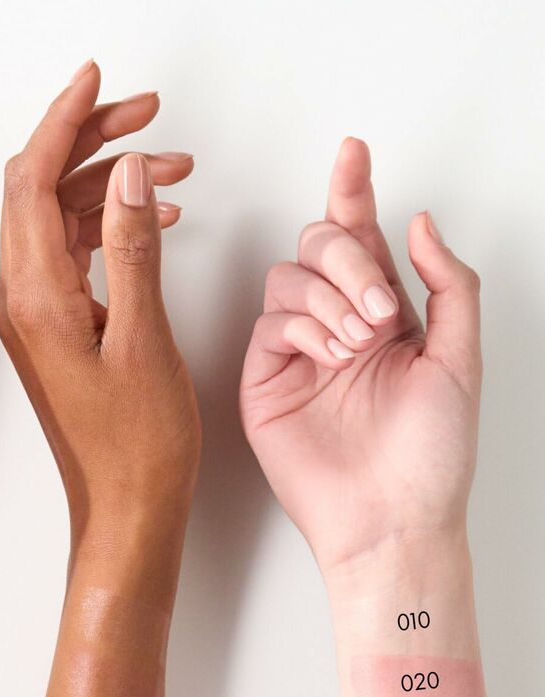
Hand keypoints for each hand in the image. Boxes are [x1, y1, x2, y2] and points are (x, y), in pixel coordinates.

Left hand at [0, 60, 199, 547]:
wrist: (123, 510)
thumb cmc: (135, 448)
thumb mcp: (144, 341)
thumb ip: (132, 252)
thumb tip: (125, 175)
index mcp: (34, 301)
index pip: (30, 184)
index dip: (62, 122)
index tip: (96, 79)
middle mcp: (22, 303)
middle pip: (37, 191)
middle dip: (88, 140)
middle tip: (146, 113)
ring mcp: (35, 318)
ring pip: (57, 220)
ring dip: (106, 182)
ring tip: (170, 163)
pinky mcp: (55, 332)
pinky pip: (71, 256)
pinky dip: (108, 225)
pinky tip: (154, 216)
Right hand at [239, 138, 481, 572]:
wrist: (391, 516)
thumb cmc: (431, 453)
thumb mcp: (461, 356)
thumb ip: (447, 282)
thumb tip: (416, 222)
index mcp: (387, 316)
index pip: (364, 239)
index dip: (355, 192)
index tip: (355, 150)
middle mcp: (339, 326)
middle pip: (319, 247)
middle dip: (349, 259)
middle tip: (381, 308)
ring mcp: (298, 353)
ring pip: (289, 279)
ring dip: (329, 296)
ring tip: (359, 342)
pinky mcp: (264, 380)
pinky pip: (269, 323)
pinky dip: (302, 326)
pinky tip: (330, 355)